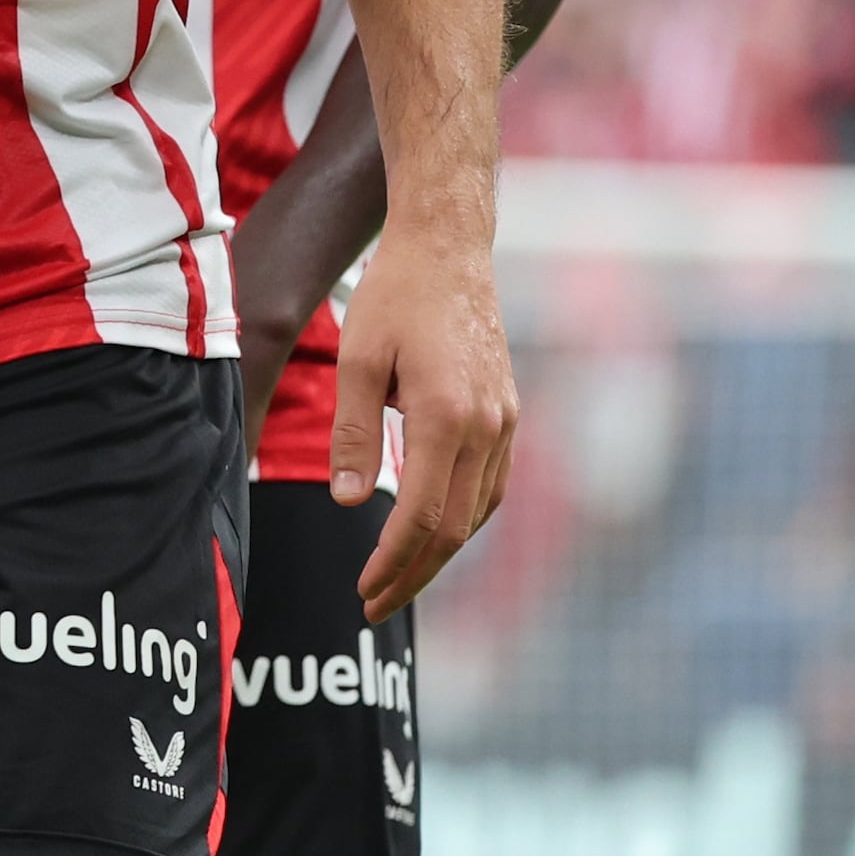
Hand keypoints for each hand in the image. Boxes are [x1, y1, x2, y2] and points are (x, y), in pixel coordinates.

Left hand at [335, 218, 514, 618]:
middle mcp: (487, 427)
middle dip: (414, 574)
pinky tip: (434, 531)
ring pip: (479, 512)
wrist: (449, 249)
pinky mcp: (509, 413)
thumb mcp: (357, 360)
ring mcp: (506, 422)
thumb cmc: (394, 297)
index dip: (392, 562)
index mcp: (447, 417)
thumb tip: (346, 501)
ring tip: (398, 578)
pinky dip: (463, 519)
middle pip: (455, 528)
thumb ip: (354, 435)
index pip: (422, 516)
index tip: (363, 592)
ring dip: (440, 553)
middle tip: (374, 606)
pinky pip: (491, 485)